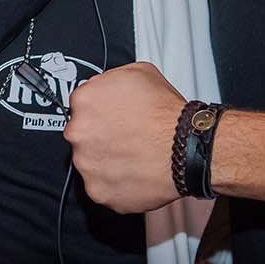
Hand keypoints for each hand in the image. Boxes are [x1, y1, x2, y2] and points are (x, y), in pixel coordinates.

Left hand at [65, 61, 187, 213]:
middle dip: (100, 136)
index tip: (112, 116)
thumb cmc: (167, 116)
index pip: (81, 105)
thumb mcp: (140, 73)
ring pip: (90, 161)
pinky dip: (114, 182)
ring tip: (132, 155)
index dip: (100, 111)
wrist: (186, 149)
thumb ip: (111, 80)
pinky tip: (133, 171)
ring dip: (106, 159)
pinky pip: (101, 186)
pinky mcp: (97, 190)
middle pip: (82, 134)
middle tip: (125, 137)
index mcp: (85, 100)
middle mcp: (78, 132)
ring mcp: (86, 164)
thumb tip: (105, 87)